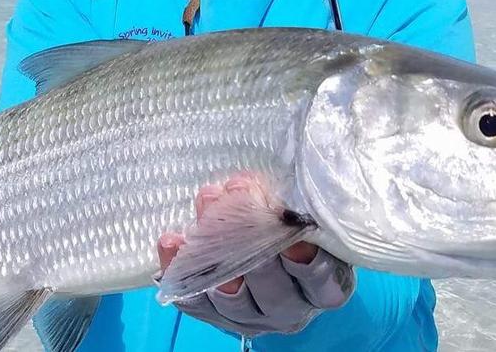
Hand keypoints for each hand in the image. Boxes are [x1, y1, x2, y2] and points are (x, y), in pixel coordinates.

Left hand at [157, 175, 353, 335]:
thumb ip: (300, 203)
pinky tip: (171, 241)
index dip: (307, 258)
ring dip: (214, 253)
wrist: (263, 249)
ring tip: (202, 212)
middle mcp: (289, 309)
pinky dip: (180, 270)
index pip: (320, 279)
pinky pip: (193, 299)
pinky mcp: (214, 314)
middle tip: (236, 197)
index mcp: (324, 287)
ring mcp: (250, 316)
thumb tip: (273, 179)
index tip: (291, 229)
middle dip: (250, 242)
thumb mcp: (305, 211)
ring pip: (231, 297)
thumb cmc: (292, 222)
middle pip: (272, 288)